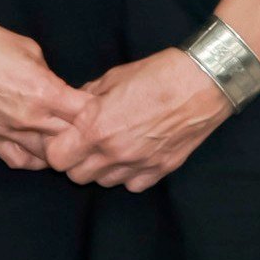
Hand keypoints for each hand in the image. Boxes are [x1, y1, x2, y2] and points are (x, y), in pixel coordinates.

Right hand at [0, 7, 92, 171]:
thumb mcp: (32, 51)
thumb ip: (51, 77)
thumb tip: (61, 91)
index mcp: (45, 92)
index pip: (88, 115)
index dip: (100, 111)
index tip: (103, 108)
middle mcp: (30, 117)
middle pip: (73, 139)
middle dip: (85, 133)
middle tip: (92, 128)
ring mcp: (8, 131)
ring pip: (49, 156)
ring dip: (62, 149)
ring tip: (70, 142)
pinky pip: (19, 160)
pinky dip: (34, 159)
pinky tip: (41, 151)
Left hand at [50, 52, 230, 192]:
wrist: (203, 82)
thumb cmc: (157, 74)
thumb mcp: (112, 78)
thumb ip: (86, 98)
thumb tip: (71, 108)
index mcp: (96, 127)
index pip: (57, 158)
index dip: (56, 148)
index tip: (64, 138)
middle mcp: (114, 152)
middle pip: (76, 176)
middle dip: (76, 161)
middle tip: (86, 143)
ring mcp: (138, 164)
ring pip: (103, 183)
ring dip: (102, 169)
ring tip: (111, 148)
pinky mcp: (160, 170)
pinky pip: (132, 185)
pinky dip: (129, 174)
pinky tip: (133, 155)